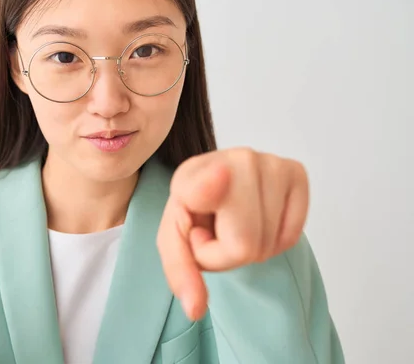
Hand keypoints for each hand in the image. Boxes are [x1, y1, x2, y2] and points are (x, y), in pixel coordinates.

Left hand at [156, 148, 308, 320]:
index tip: (220, 177)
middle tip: (218, 234)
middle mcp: (233, 159)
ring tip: (236, 224)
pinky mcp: (295, 171)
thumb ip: (181, 275)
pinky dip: (276, 240)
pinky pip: (293, 234)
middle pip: (246, 245)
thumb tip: (195, 310)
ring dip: (252, 247)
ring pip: (270, 243)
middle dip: (228, 255)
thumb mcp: (175, 244)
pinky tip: (259, 219)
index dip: (208, 191)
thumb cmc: (196, 215)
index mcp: (190, 176)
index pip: (204, 188)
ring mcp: (269, 162)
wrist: (215, 187)